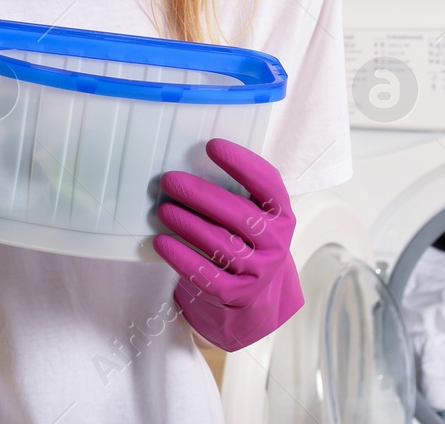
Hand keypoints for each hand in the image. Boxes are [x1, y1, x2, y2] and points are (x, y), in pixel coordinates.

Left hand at [152, 138, 302, 351]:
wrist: (255, 298)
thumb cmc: (247, 242)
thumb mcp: (256, 216)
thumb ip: (240, 191)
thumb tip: (195, 159)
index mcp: (282, 215)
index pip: (268, 185)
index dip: (242, 163)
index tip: (212, 145)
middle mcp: (276, 243)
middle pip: (238, 214)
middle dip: (201, 194)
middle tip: (170, 179)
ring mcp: (258, 272)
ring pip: (220, 244)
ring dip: (187, 224)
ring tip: (163, 209)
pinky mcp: (236, 294)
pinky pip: (205, 274)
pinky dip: (181, 257)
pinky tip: (162, 242)